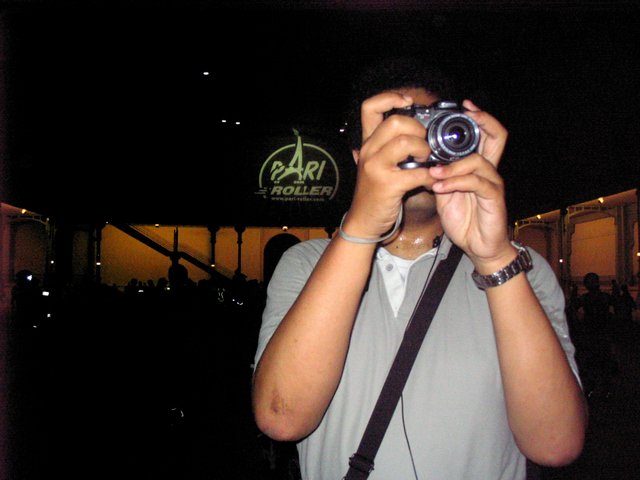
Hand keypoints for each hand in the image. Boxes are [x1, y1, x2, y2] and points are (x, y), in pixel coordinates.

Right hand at [342, 91, 436, 238]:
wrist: (364, 222)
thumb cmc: (376, 193)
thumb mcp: (377, 164)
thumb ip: (391, 147)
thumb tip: (421, 131)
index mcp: (367, 143)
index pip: (370, 107)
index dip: (390, 97)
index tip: (408, 102)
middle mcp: (368, 151)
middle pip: (395, 122)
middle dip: (418, 129)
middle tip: (425, 144)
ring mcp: (375, 167)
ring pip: (405, 142)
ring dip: (424, 149)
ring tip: (428, 160)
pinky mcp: (387, 185)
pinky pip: (416, 173)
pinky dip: (430, 176)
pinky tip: (433, 180)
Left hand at [428, 100, 514, 272]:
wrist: (478, 247)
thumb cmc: (463, 219)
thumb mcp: (445, 192)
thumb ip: (437, 175)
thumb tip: (421, 160)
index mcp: (477, 166)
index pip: (485, 134)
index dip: (479, 118)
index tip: (463, 106)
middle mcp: (489, 170)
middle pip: (497, 136)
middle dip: (483, 121)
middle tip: (467, 113)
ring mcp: (493, 183)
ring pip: (478, 161)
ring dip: (452, 165)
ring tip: (432, 172)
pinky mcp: (493, 198)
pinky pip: (476, 183)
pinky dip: (455, 182)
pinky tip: (439, 186)